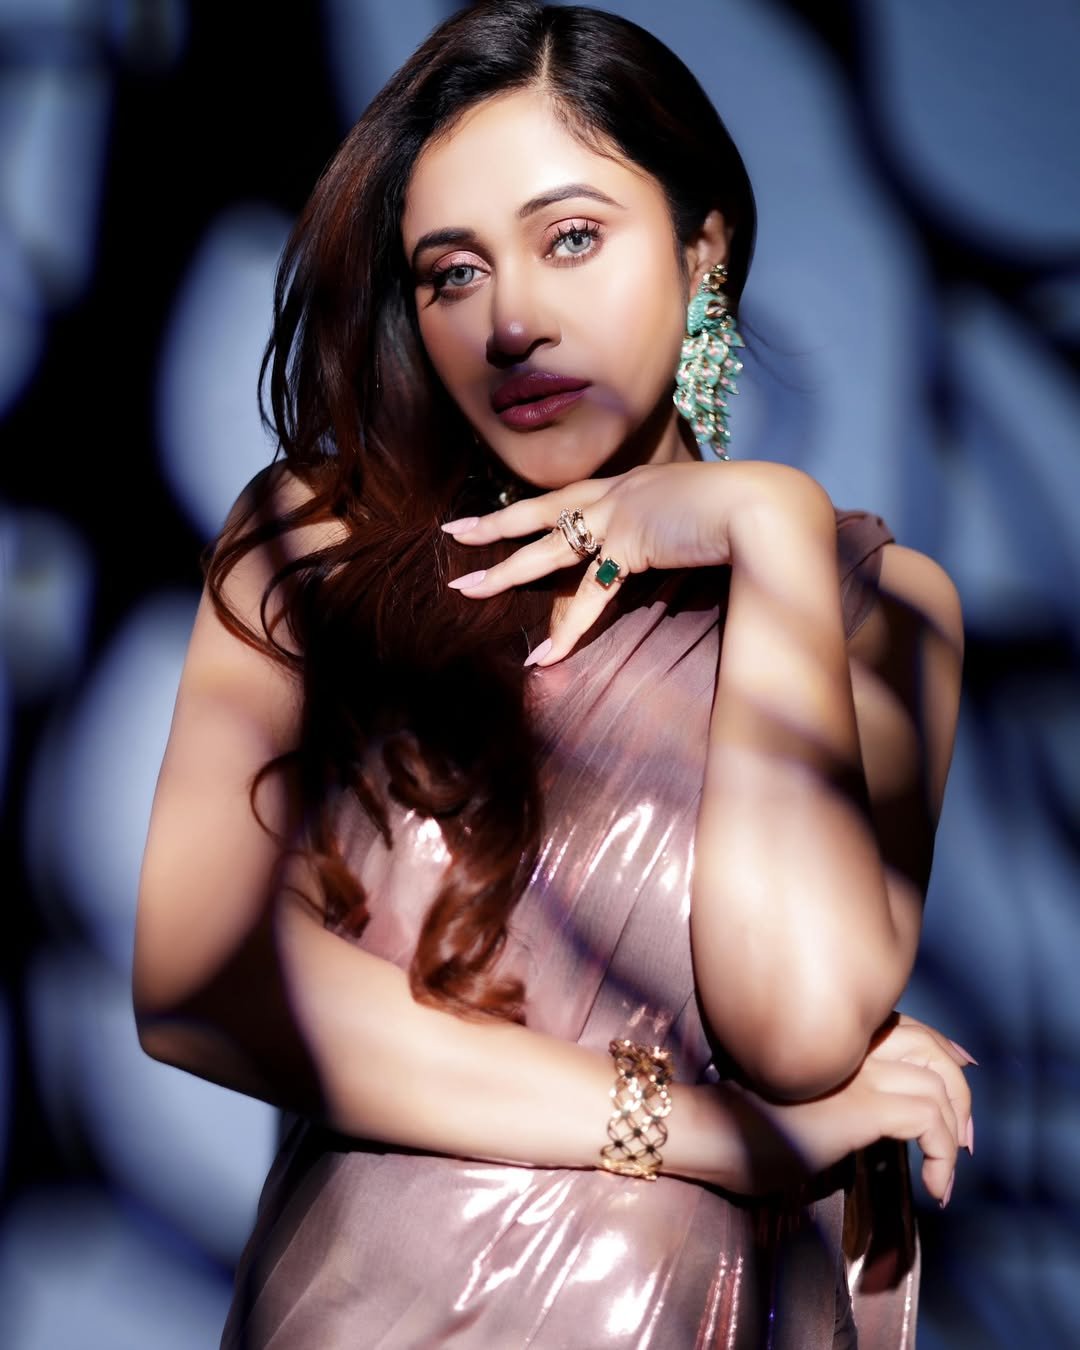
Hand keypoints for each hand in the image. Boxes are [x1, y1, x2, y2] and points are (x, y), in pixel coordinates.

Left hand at [442, 460, 828, 665]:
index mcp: (629, 483)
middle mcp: (616, 492)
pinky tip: (544, 656)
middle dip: (491, 525)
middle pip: (538, 512)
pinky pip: (590, 596)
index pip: (569, 502)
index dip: (534, 515)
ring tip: (465, 589)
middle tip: (453, 534)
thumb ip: (672, 522)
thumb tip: (671, 538)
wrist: (766, 503)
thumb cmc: (745, 509)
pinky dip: (568, 630)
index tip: (500, 520)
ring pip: (545, 548)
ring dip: (503, 572)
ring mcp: (619, 514)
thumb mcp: (695, 510)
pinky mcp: (631, 543)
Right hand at [747, 1012, 974, 1204]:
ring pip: (938, 1083)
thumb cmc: (742, 1125)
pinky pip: (929, 1120)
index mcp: (833, 1037)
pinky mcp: (862, 1106)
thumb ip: (837, 1090)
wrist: (710, 1132)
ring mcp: (857, 1072)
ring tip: (944, 1173)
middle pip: (929, 1045)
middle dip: (959, 1092)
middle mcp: (849, 1044)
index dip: (940, 1052)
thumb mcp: (800, 1101)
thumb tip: (878, 1111)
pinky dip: (944, 1155)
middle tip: (963, 1140)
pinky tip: (933, 1185)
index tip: (957, 1084)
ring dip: (953, 1133)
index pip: (905, 1027)